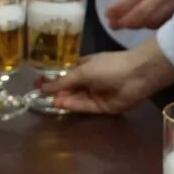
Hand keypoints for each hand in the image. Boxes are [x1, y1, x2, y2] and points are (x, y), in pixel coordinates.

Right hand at [40, 42, 173, 114]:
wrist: (136, 75)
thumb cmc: (108, 66)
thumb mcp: (82, 71)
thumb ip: (63, 81)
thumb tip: (43, 87)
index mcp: (85, 67)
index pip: (65, 75)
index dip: (52, 80)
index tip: (37, 83)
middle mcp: (89, 81)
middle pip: (69, 89)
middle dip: (56, 91)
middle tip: (39, 95)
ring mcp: (96, 94)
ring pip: (76, 99)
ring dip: (64, 99)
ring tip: (50, 101)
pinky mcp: (102, 107)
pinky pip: (85, 107)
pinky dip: (74, 106)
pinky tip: (61, 104)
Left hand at [104, 0, 173, 31]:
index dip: (118, 8)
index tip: (107, 14)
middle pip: (141, 14)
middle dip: (124, 21)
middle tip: (112, 24)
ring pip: (152, 21)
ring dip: (136, 25)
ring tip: (124, 25)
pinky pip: (164, 22)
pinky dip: (150, 25)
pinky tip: (143, 24)